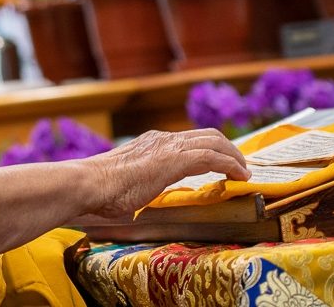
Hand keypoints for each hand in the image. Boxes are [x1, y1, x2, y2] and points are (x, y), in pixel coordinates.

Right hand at [82, 129, 249, 218]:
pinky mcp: (174, 159)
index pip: (188, 140)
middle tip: (240, 166)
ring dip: (234, 155)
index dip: (209, 149)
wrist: (89, 184)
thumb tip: (132, 198)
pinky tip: (239, 176)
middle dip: (228, 148)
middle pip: (206, 134)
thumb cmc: (98, 191)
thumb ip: (137, 184)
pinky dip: (230, 164)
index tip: (221, 163)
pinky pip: (212, 156)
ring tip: (244, 171)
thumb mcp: (125, 183)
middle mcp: (162, 139)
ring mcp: (168, 147)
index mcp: (150, 144)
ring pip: (213, 140)